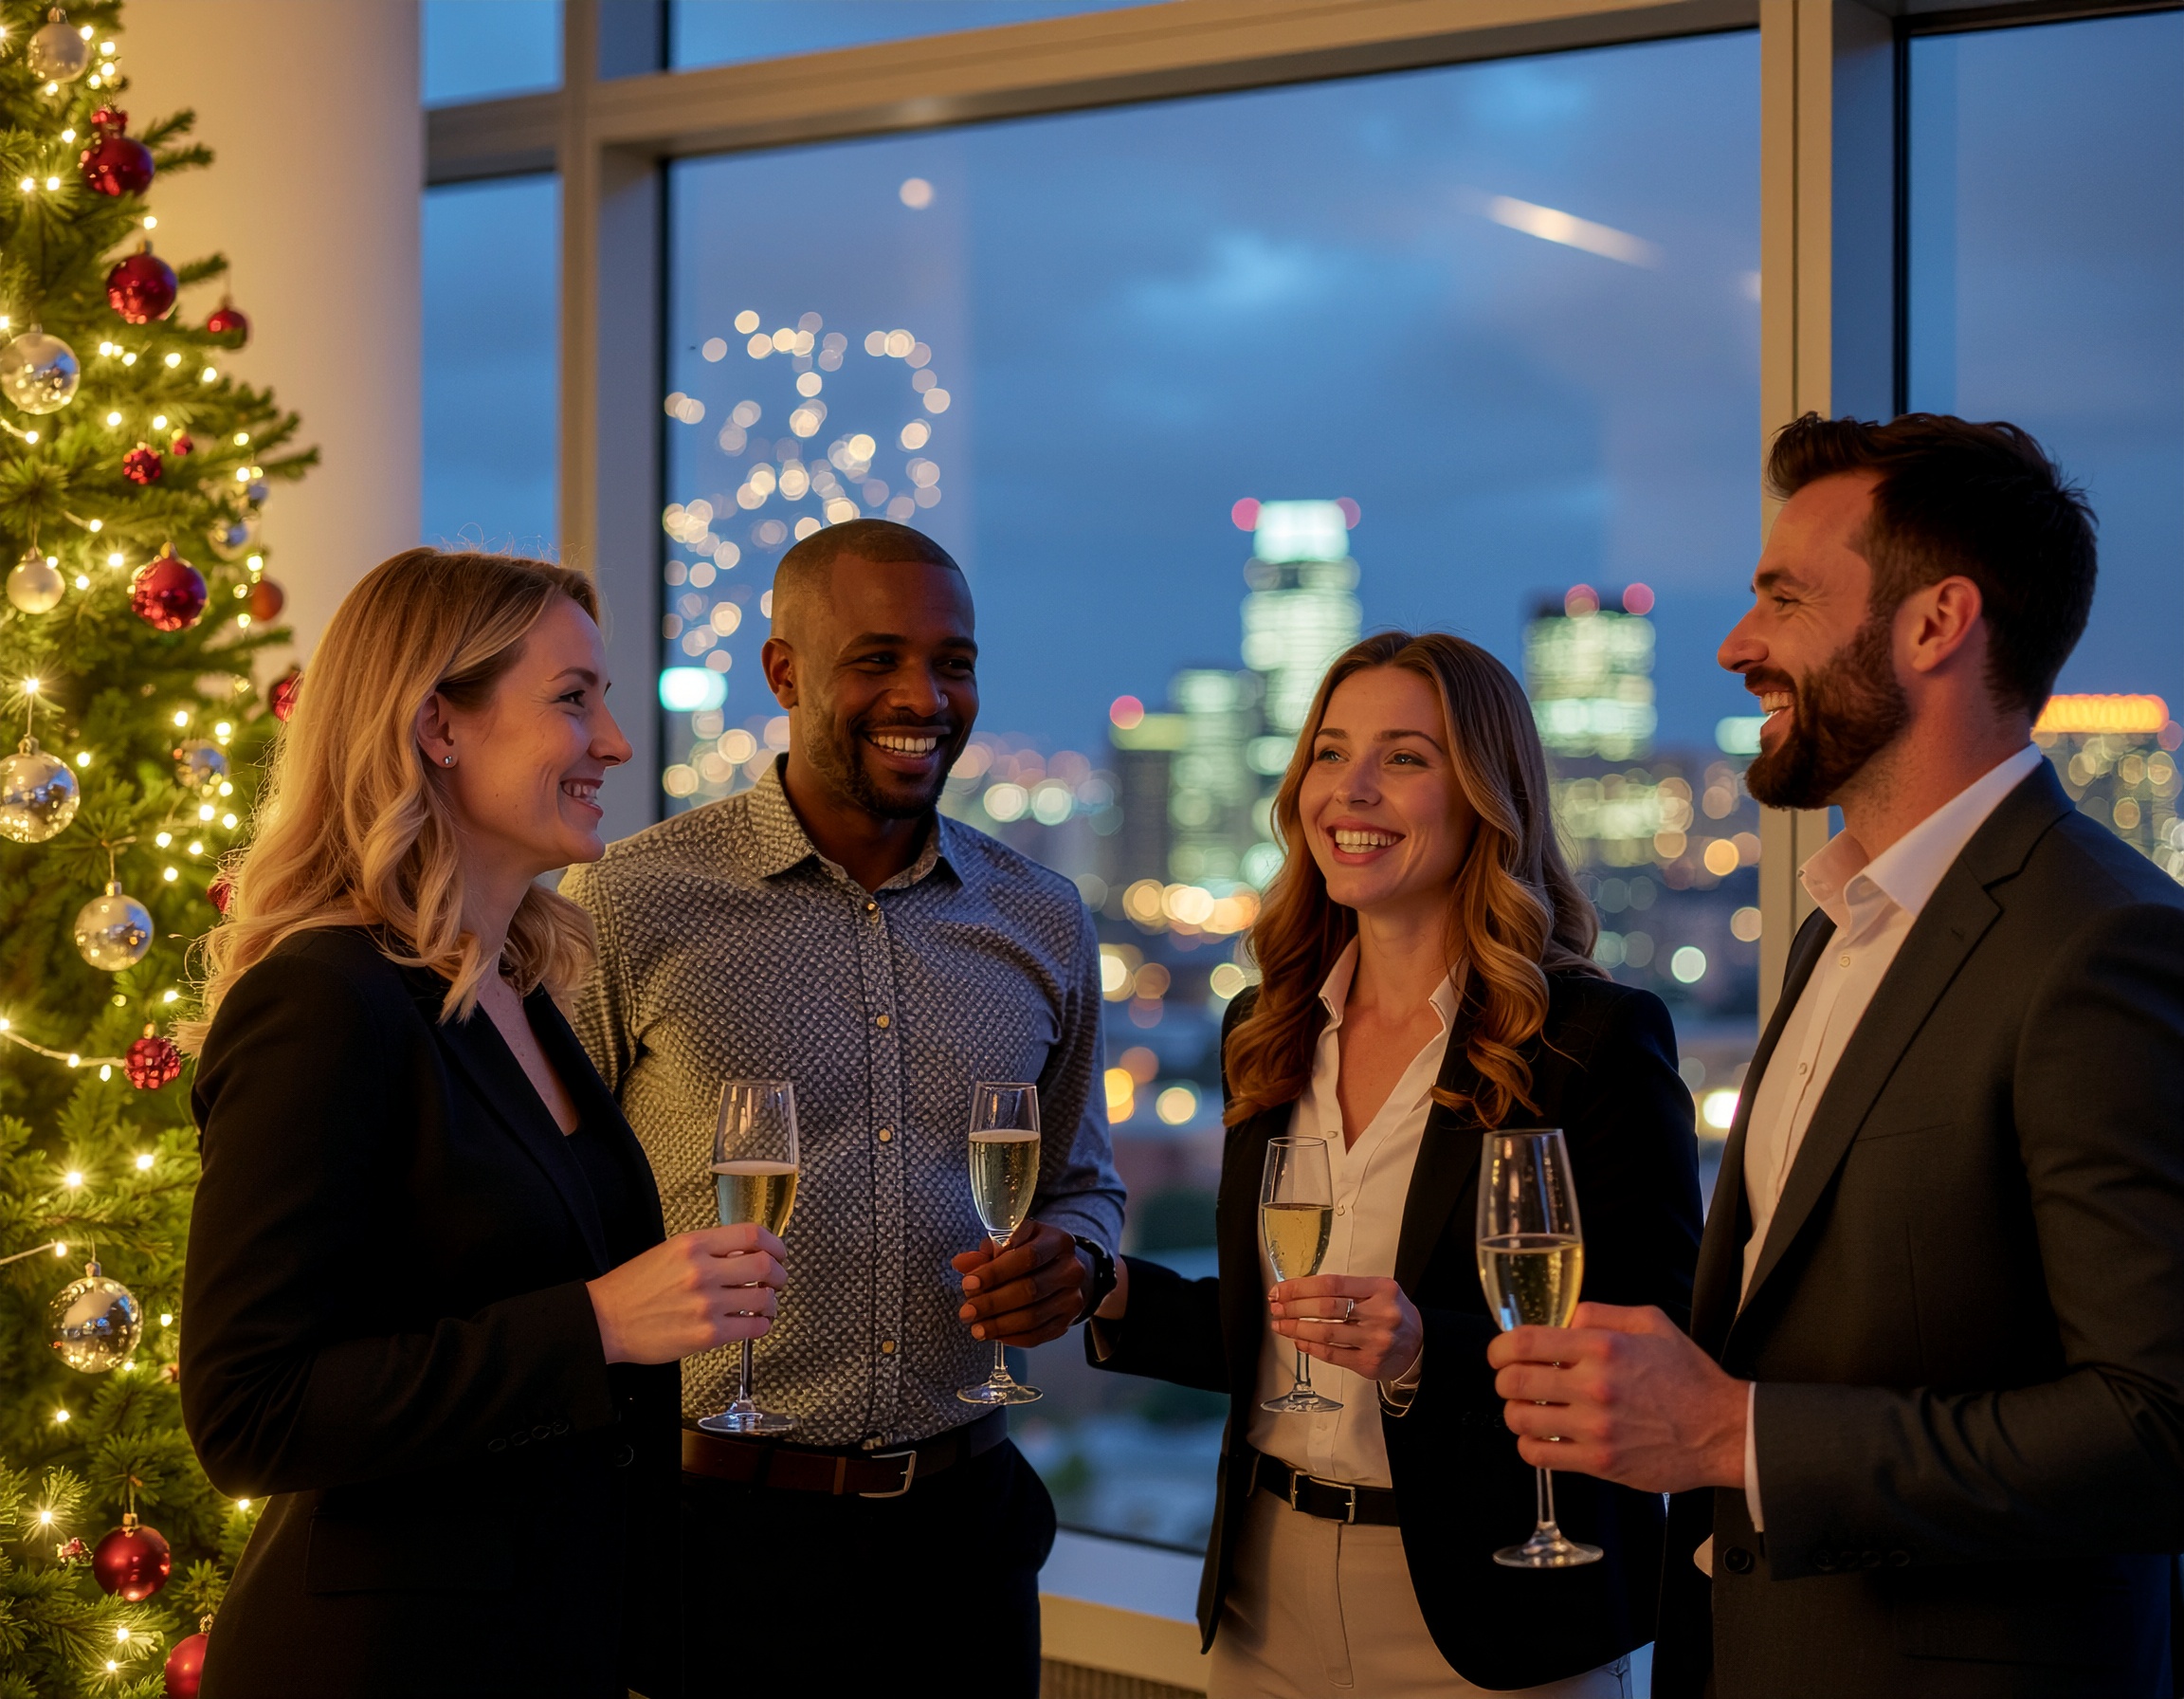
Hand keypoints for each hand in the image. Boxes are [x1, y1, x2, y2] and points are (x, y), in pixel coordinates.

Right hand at [586, 1224, 786, 1365]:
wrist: (605, 1321)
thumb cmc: (634, 1287)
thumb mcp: (670, 1252)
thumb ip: (707, 1250)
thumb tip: (744, 1254)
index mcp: (694, 1244)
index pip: (751, 1235)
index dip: (775, 1243)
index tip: (779, 1253)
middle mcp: (703, 1270)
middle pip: (764, 1265)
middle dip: (779, 1274)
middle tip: (777, 1280)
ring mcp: (706, 1303)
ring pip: (763, 1298)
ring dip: (771, 1302)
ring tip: (766, 1305)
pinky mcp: (707, 1334)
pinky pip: (752, 1327)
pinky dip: (761, 1325)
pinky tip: (755, 1324)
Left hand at [953, 1219, 1089, 1347]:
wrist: (1062, 1270)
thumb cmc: (1031, 1253)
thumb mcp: (1011, 1242)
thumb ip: (986, 1253)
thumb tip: (962, 1263)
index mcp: (1057, 1241)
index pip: (1027, 1257)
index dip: (995, 1272)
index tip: (969, 1284)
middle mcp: (1071, 1269)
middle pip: (1030, 1290)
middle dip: (992, 1303)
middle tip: (967, 1312)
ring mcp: (1073, 1298)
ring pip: (1033, 1317)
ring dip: (1000, 1325)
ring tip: (977, 1328)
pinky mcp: (1068, 1321)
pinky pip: (1038, 1335)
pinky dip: (1013, 1338)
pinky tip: (995, 1335)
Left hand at [1270, 1274, 1421, 1382]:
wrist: (1418, 1346)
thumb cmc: (1392, 1314)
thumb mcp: (1379, 1291)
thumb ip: (1348, 1289)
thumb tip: (1301, 1291)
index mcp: (1381, 1289)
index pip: (1332, 1284)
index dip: (1301, 1286)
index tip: (1281, 1289)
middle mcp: (1380, 1313)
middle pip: (1326, 1307)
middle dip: (1294, 1307)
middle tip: (1276, 1307)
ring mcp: (1375, 1340)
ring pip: (1326, 1333)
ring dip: (1296, 1328)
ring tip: (1280, 1325)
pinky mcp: (1368, 1363)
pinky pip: (1332, 1354)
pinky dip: (1310, 1347)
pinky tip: (1298, 1340)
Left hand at [1485, 1301, 1746, 1492]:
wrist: (1723, 1430)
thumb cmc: (1688, 1376)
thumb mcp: (1651, 1322)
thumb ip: (1600, 1313)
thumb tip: (1562, 1319)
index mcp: (1602, 1347)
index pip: (1524, 1343)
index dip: (1500, 1349)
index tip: (1500, 1355)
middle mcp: (1594, 1386)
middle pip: (1513, 1383)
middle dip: (1505, 1380)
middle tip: (1514, 1382)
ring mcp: (1595, 1428)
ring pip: (1520, 1420)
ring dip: (1517, 1413)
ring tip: (1531, 1410)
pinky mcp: (1600, 1462)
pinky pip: (1539, 1456)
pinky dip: (1531, 1446)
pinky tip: (1544, 1437)